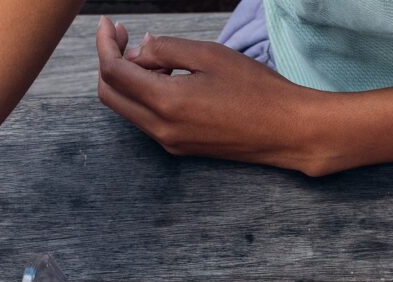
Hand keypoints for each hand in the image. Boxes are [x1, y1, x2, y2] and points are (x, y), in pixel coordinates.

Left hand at [95, 18, 339, 175]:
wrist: (286, 131)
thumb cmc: (256, 90)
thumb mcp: (209, 55)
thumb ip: (166, 50)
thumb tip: (140, 49)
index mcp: (165, 103)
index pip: (114, 72)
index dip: (106, 44)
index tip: (110, 24)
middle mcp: (161, 129)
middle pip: (110, 95)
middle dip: (109, 61)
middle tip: (124, 36)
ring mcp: (170, 142)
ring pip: (127, 109)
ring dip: (127, 80)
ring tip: (151, 54)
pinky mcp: (181, 147)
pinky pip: (147, 120)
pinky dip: (144, 95)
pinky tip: (164, 77)